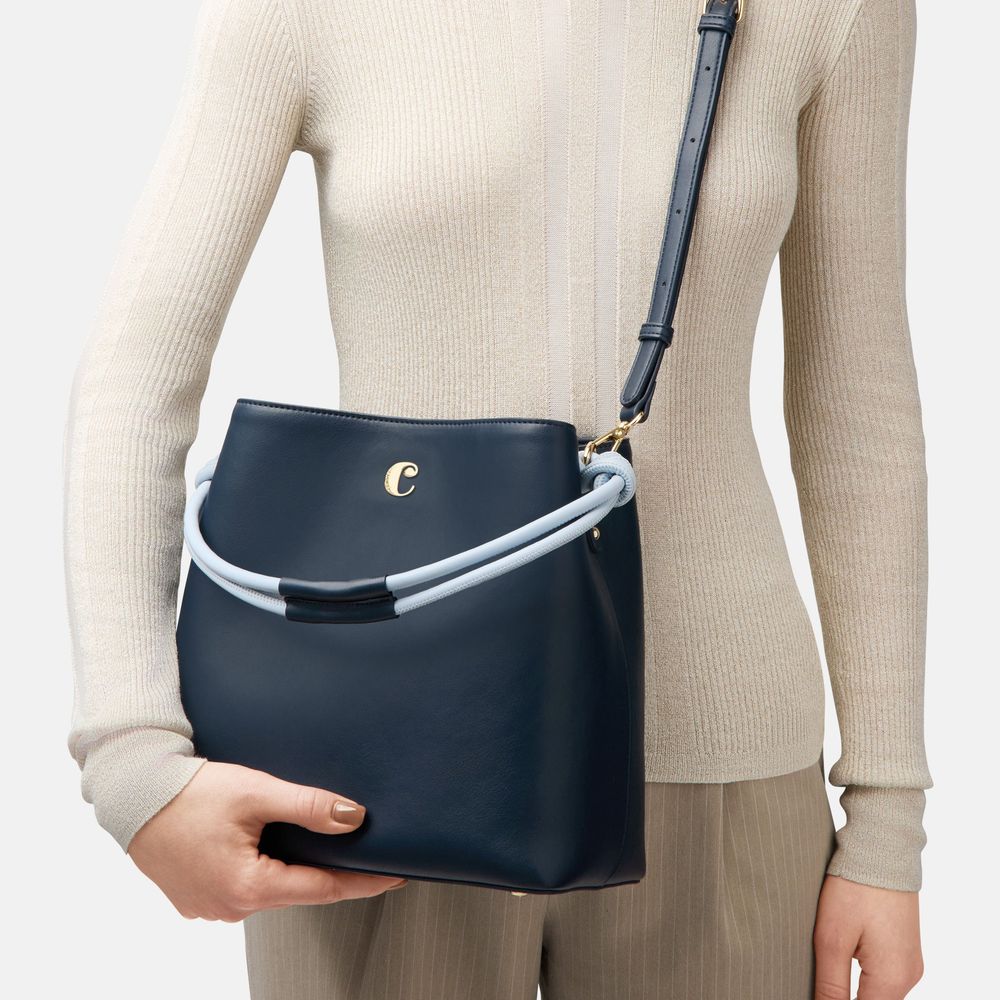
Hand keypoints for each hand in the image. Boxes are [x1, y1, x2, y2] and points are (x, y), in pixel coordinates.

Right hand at [128, 761, 403, 920]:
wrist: (132, 792)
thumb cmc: (187, 792)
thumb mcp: (257, 792)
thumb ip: (308, 806)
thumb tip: (353, 817)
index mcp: (247, 887)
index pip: (323, 889)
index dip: (363, 881)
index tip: (394, 877)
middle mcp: (229, 907)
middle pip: (297, 889)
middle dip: (327, 869)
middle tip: (358, 847)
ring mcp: (210, 906)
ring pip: (270, 888)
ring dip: (291, 866)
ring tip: (311, 837)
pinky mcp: (197, 895)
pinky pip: (243, 885)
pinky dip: (262, 867)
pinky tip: (267, 842)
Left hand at [814, 875, 922, 999]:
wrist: (882, 846)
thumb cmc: (855, 887)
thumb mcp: (832, 938)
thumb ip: (830, 985)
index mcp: (892, 980)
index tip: (817, 990)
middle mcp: (908, 976)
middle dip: (842, 997)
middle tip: (819, 972)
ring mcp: (909, 961)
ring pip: (877, 992)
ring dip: (851, 986)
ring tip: (827, 961)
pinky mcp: (904, 947)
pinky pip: (882, 974)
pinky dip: (861, 973)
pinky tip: (842, 954)